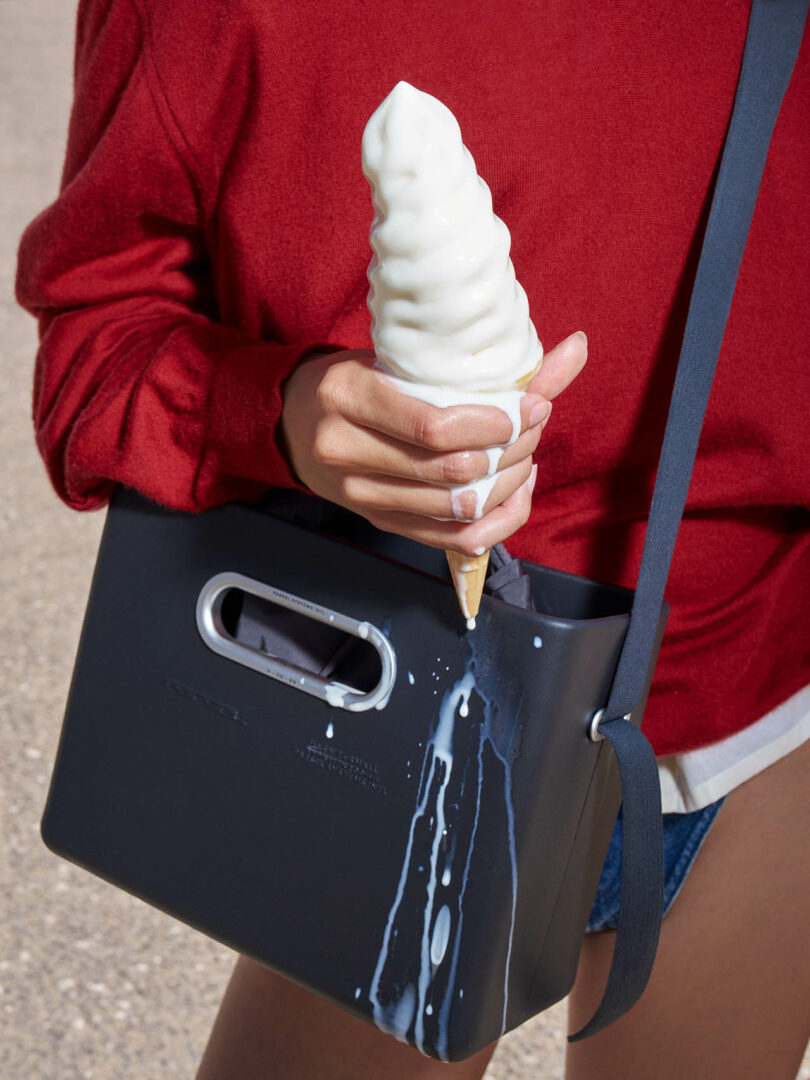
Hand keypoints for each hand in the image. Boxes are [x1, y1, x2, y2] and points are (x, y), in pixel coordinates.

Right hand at [279, 332, 586, 555]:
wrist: (298, 423)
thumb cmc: (358, 382)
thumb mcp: (403, 359)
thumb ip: (486, 363)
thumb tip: (576, 347)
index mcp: (347, 396)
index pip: (433, 427)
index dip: (494, 424)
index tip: (529, 407)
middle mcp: (345, 450)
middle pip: (451, 471)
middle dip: (509, 452)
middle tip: (533, 428)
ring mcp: (359, 495)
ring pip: (454, 509)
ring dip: (506, 486)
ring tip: (524, 458)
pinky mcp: (378, 522)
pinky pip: (450, 539)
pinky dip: (495, 521)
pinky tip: (512, 494)